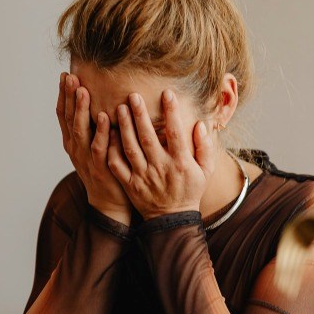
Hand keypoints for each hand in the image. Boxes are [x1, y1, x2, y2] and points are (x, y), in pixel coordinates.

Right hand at [58, 73, 130, 224]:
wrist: (110, 202)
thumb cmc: (105, 168)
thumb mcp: (94, 144)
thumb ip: (94, 125)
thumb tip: (99, 98)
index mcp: (72, 141)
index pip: (64, 114)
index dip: (63, 95)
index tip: (64, 75)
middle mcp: (75, 148)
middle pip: (69, 118)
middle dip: (69, 97)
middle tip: (70, 77)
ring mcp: (86, 158)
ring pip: (81, 131)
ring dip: (81, 110)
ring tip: (83, 91)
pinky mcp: (100, 168)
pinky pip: (100, 148)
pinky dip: (102, 132)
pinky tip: (106, 117)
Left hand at [106, 90, 215, 218]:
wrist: (172, 219)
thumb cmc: (190, 191)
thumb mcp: (205, 171)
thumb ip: (204, 147)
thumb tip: (199, 124)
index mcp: (180, 163)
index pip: (176, 133)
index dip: (172, 112)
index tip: (168, 93)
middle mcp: (161, 168)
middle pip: (148, 137)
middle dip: (140, 115)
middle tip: (133, 96)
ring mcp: (143, 177)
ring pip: (130, 148)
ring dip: (124, 127)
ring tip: (119, 108)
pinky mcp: (130, 184)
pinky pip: (118, 165)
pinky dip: (111, 149)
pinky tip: (108, 133)